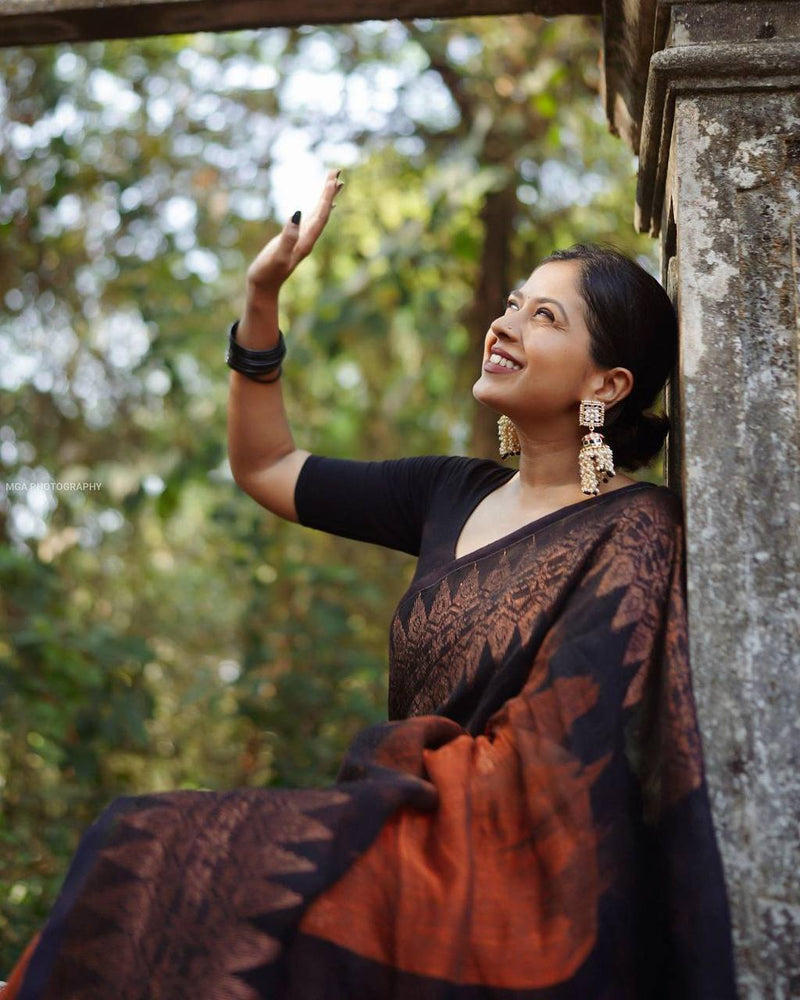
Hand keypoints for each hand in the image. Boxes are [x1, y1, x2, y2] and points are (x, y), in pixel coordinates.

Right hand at [245, 169, 343, 298]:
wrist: (263, 286)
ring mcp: (302, 238)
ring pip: (318, 214)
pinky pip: (311, 219)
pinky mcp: (295, 239)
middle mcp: (308, 239)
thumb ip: (288, 237)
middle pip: (323, 211)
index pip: (320, 215)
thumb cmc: (268, 272)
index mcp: (306, 241)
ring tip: (334, 181)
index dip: (327, 196)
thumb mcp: (278, 255)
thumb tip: (297, 214)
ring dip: (326, 197)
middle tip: (337, 171)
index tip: (333, 179)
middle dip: (329, 191)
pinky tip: (322, 204)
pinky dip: (318, 208)